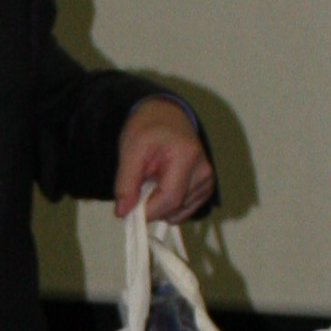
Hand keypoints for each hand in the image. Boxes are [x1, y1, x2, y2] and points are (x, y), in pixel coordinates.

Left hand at [113, 97, 214, 224]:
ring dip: (159, 205)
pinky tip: (163, 185)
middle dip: (151, 206)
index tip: (127, 210)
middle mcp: (204, 171)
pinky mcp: (206, 189)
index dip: (147, 211)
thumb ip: (125, 182)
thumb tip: (123, 212)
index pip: (170, 198)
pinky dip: (168, 206)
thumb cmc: (149, 129)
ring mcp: (207, 181)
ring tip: (152, 181)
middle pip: (174, 209)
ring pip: (178, 213)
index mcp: (187, 156)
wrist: (167, 117)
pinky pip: (184, 211)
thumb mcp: (130, 149)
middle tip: (138, 186)